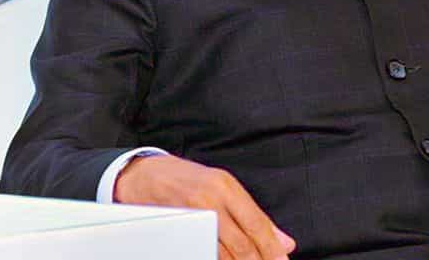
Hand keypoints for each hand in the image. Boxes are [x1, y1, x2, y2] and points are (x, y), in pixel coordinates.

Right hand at [115, 154, 296, 259]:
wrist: (144, 176)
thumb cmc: (187, 180)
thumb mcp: (224, 188)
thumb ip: (254, 216)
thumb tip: (284, 242)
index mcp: (226, 186)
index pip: (257, 223)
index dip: (272, 247)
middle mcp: (210, 200)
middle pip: (241, 242)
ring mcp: (192, 215)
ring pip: (223, 252)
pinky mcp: (177, 229)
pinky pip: (202, 252)